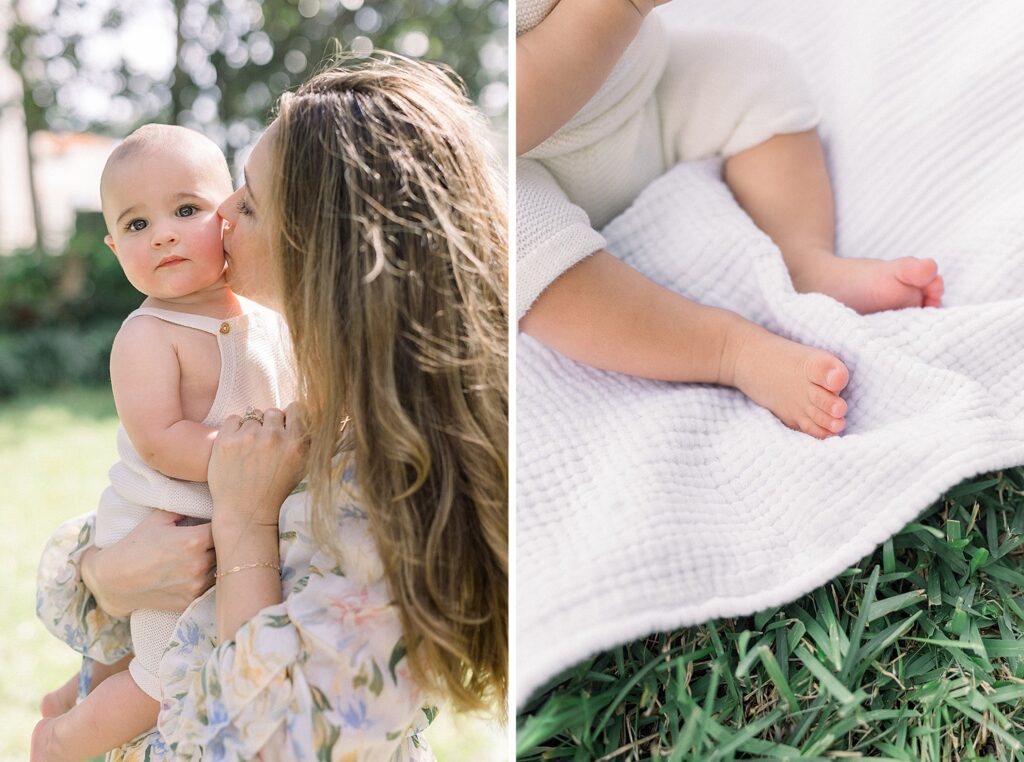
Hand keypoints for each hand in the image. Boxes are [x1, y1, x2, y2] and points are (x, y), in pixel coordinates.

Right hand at [81, 510, 214, 616]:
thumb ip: (184, 510)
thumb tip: (202, 501)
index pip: (225, 529)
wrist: (113, 580)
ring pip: (222, 570)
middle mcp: (199, 563)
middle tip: (219, 539)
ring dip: (220, 563)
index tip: (222, 523)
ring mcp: (196, 584)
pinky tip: (203, 572)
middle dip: (224, 544)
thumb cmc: (135, 546)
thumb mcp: (158, 519)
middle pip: (227, 550)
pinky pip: (212, 588)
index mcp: (194, 540)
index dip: (225, 525)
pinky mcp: (191, 601)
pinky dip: (210, 579)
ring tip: (212, 555)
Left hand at [208, 402, 308, 535]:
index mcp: (297, 443)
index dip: (290, 418)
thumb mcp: (304, 468)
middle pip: (273, 412)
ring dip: (251, 429)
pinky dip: (234, 430)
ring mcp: (248, 438)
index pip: (297, 409)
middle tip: (266, 445)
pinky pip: (233, 419)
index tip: (285, 429)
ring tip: (250, 451)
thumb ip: (310, 442)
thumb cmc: (277, 494)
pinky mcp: (226, 441)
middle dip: (270, 424)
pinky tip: (236, 449)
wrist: (246, 516)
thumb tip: (319, 416)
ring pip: (252, 416)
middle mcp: (274, 437)